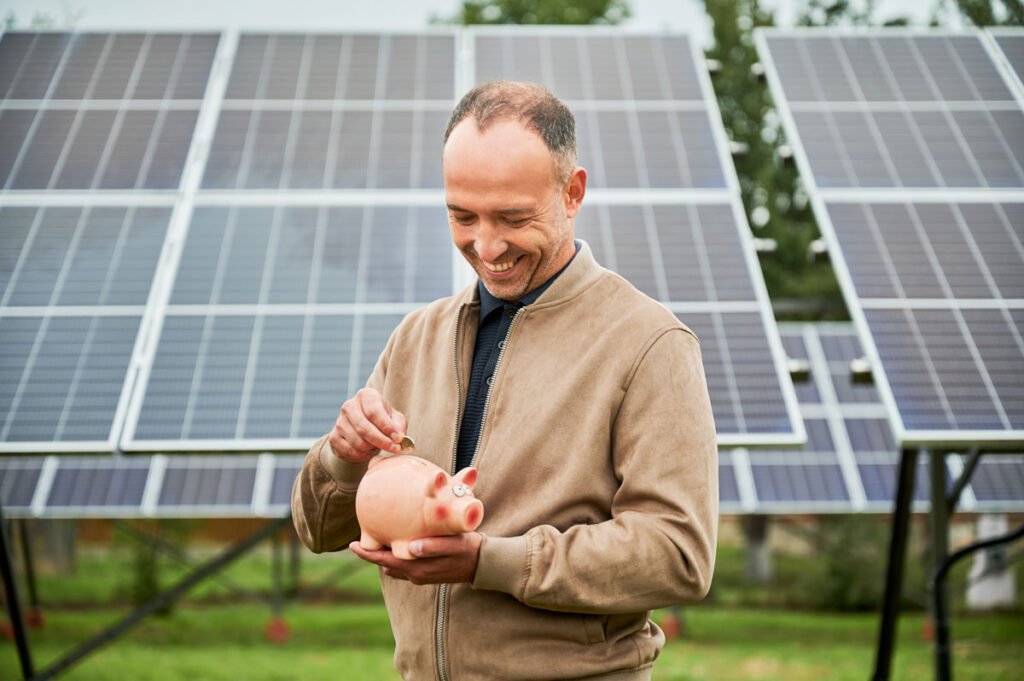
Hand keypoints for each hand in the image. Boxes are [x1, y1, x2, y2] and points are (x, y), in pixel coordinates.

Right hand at [328, 388, 407, 463]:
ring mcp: (339, 421)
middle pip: (364, 428)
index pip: (374, 412)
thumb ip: (399, 427)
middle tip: (395, 449)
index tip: (398, 438)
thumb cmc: (382, 421)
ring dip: (372, 449)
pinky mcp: (334, 437)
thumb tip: (400, 439)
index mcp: (366, 396)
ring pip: (358, 442)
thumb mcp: (395, 419)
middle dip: (382, 441)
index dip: (387, 427)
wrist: (363, 428)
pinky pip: (350, 451)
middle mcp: (349, 406)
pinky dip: (363, 455)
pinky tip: (369, 451)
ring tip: (379, 447)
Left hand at [349, 533, 482, 584]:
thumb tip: (410, 547)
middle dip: (373, 553)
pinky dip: (395, 557)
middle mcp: (415, 575)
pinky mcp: (426, 574)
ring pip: (393, 567)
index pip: (385, 562)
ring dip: (385, 556)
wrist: (483, 564)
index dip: (367, 555)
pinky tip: (399, 544)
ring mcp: (421, 576)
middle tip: (364, 536)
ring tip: (379, 538)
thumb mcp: (452, 545)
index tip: (352, 545)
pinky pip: (403, 567)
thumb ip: (432, 546)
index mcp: (418, 568)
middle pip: (385, 565)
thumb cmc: (468, 550)